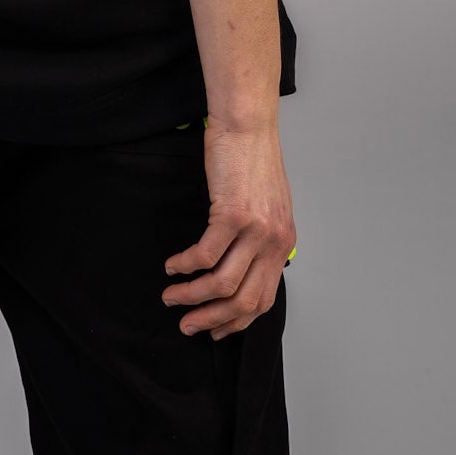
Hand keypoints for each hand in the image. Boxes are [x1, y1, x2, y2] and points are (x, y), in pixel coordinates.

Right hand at [161, 118, 295, 339]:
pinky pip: (204, 254)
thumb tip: (241, 265)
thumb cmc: (251, 159)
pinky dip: (185, 266)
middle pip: (243, 300)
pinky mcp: (232, 214)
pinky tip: (172, 266)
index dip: (236, 321)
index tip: (215, 329)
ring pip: (221, 283)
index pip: (263, 299)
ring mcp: (255, 230)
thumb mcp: (268, 205)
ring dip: (192, 296)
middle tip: (187, 325)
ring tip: (171, 297)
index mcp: (283, 243)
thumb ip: (260, 238)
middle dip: (212, 319)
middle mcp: (274, 241)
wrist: (247, 125)